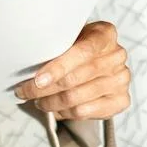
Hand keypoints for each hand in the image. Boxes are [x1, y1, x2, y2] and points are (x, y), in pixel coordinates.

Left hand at [15, 21, 130, 120]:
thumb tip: (28, 63)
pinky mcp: (121, 100)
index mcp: (105, 34)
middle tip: (25, 92)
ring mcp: (121, 79)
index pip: (83, 51)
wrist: (97, 61)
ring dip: (51, 103)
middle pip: (76, 78)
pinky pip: (85, 112)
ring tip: (38, 101)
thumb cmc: (77, 48)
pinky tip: (55, 109)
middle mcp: (116, 56)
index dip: (59, 67)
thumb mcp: (69, 38)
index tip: (38, 80)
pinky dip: (64, 113)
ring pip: (76, 98)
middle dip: (45, 89)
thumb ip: (56, 46)